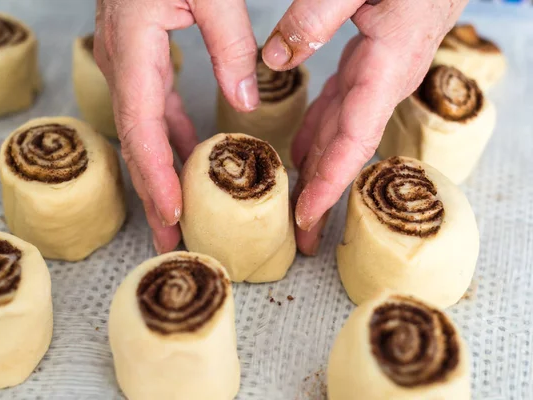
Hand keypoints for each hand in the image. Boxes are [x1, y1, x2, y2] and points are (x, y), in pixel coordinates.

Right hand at [94, 0, 259, 252]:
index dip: (154, 175)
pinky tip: (186, 156)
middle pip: (135, 141)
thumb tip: (246, 104)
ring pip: (140, 130)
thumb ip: (229, 41)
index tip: (172, 214)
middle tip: (171, 239)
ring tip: (176, 214)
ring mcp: (125, 60)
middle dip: (152, 193)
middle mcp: (121, 60)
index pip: (141, 127)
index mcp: (134, 46)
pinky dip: (167, 138)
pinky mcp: (137, 56)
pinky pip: (149, 108)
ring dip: (158, 172)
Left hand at [261, 0, 467, 254]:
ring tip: (299, 209)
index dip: (330, 183)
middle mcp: (385, 82)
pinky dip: (319, 135)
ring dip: (319, 172)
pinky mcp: (369, 64)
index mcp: (387, 68)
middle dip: (325, 197)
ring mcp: (378, 76)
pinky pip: (341, 110)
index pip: (354, 141)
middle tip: (303, 240)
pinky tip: (301, 155)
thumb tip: (275, 59)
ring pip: (342, 135)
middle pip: (348, 152)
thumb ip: (315, 17)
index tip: (306, 217)